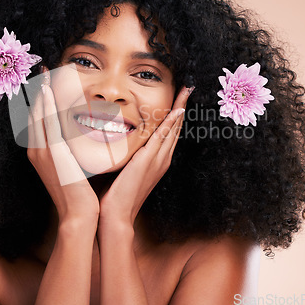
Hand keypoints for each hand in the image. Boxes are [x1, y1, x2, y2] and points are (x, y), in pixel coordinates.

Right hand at [27, 67, 99, 223]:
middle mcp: (35, 150)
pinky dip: (47, 105)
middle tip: (42, 70)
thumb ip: (68, 151)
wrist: (78, 213)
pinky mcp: (52, 151)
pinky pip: (48, 122)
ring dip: (42, 92)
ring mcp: (41, 151)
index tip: (45, 82)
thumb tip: (75, 137)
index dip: (40, 100)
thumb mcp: (70, 167)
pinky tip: (48, 90)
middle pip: (34, 113)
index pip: (37, 120)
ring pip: (39, 114)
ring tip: (45, 73)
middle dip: (38, 90)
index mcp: (38, 153)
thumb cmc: (78, 193)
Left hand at [99, 86, 192, 226]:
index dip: (174, 115)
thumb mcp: (124, 169)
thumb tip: (119, 140)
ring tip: (186, 92)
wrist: (117, 215)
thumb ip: (127, 155)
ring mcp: (157, 160)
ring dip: (179, 109)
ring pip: (172, 129)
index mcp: (156, 160)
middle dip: (181, 107)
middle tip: (187, 88)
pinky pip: (163, 137)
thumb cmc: (117, 195)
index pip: (168, 133)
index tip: (177, 98)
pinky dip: (171, 123)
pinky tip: (177, 110)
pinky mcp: (148, 161)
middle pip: (175, 128)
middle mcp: (161, 159)